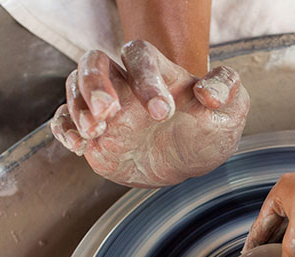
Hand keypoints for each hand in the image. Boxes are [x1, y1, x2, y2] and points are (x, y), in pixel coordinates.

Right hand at [50, 40, 249, 186]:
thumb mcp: (231, 113)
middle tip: (107, 114)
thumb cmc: (208, 132)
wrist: (189, 165)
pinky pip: (64, 119)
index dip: (145, 77)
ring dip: (78, 107)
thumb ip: (227, 90)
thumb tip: (208, 92)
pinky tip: (79, 145)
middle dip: (94, 84)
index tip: (161, 113)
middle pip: (94, 61)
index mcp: (159, 72)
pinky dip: (64, 128)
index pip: (139, 54)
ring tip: (94, 133)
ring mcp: (107, 106)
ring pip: (75, 85)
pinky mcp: (94, 132)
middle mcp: (127, 83)